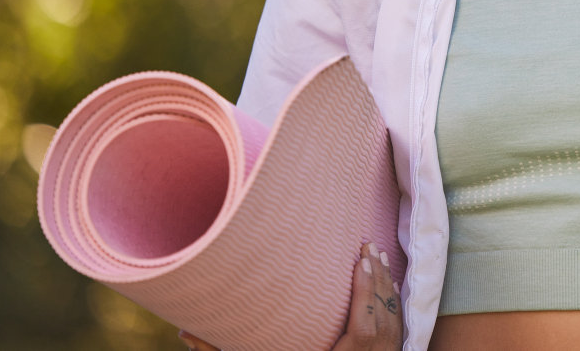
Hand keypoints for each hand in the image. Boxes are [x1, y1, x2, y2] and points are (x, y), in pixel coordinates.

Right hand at [179, 240, 403, 350]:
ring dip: (386, 284)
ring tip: (375, 254)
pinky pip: (397, 328)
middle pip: (382, 316)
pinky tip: (387, 280)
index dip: (365, 291)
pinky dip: (393, 302)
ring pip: (393, 319)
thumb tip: (183, 333)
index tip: (359, 259)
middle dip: (376, 277)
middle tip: (366, 246)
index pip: (364, 327)